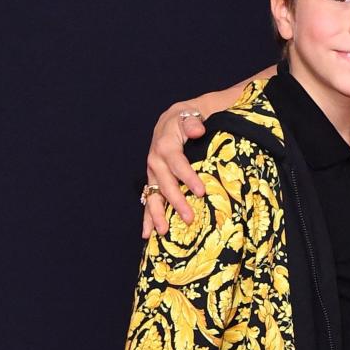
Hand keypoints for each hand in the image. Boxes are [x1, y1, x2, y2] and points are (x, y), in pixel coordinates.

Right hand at [141, 102, 207, 238]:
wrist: (174, 118)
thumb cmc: (187, 118)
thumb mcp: (191, 115)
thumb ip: (193, 122)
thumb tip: (197, 130)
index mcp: (165, 144)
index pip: (177, 163)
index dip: (188, 177)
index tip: (201, 191)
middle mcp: (155, 160)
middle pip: (166, 183)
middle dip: (177, 202)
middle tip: (189, 218)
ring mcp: (152, 172)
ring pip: (153, 195)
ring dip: (158, 214)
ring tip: (164, 231)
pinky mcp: (153, 179)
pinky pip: (149, 199)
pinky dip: (148, 216)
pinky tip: (148, 233)